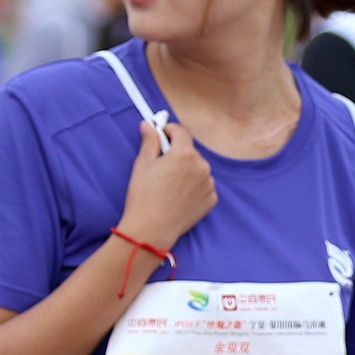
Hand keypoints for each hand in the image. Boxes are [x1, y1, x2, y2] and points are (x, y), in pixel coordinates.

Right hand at [118, 118, 216, 250]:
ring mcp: (209, 184)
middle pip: (190, 151)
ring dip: (187, 170)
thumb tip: (148, 125)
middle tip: (161, 164)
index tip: (161, 134)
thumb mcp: (142, 164)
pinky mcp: (211, 199)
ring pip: (198, 168)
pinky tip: (178, 195)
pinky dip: (194, 186)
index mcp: (184, 154)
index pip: (181, 131)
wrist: (152, 229)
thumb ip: (149, 141)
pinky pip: (203, 185)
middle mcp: (202, 166)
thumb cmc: (143, 196)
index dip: (169, 130)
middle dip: (177, 153)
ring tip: (169, 184)